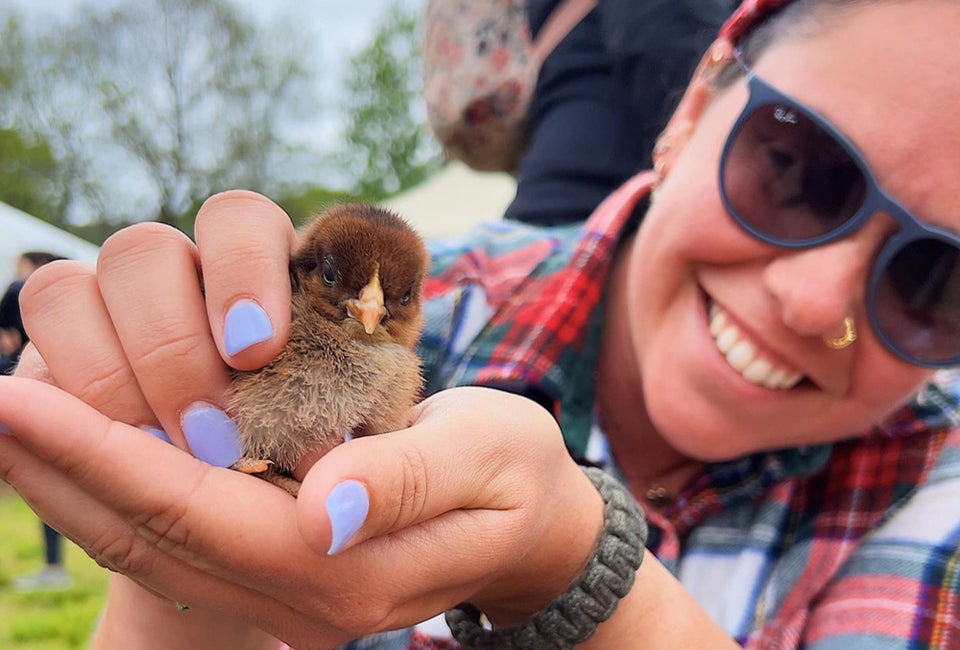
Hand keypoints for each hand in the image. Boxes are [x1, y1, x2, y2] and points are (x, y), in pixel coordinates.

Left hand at [0, 379, 600, 646]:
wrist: (529, 526)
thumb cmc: (513, 476)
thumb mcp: (484, 461)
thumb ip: (405, 483)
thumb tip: (320, 507)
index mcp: (343, 570)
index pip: (196, 510)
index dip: (103, 454)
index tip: (16, 399)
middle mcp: (296, 596)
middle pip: (148, 534)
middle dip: (56, 469)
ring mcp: (280, 592)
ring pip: (145, 544)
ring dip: (66, 485)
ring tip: (3, 426)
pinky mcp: (274, 569)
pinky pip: (170, 537)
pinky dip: (107, 494)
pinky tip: (74, 455)